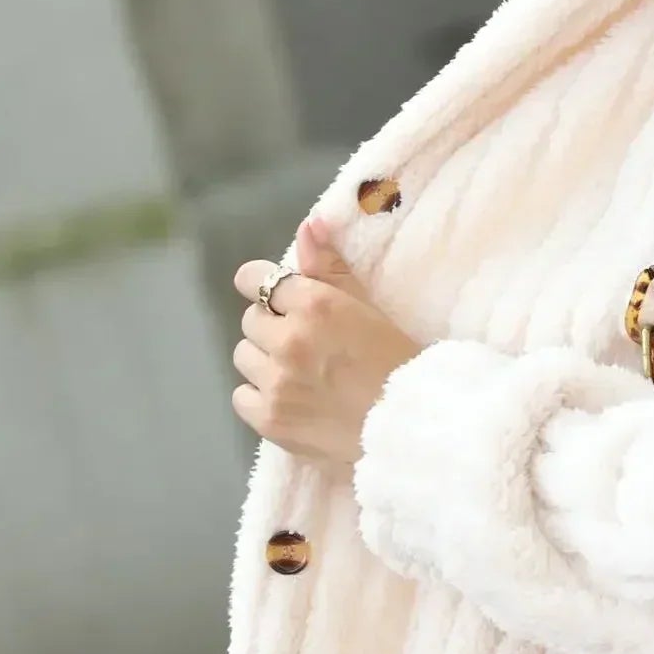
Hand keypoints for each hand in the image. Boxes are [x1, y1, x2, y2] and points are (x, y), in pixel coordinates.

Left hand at [231, 218, 423, 468]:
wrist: (411, 427)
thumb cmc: (399, 363)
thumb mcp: (370, 309)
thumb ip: (331, 269)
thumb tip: (308, 226)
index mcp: (315, 306)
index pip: (255, 279)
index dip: (267, 288)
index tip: (281, 300)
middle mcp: (289, 340)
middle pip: (251, 320)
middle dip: (273, 327)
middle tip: (308, 345)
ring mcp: (275, 382)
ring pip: (244, 356)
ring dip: (265, 361)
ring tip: (300, 374)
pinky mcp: (269, 419)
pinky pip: (241, 396)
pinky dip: (260, 397)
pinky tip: (292, 399)